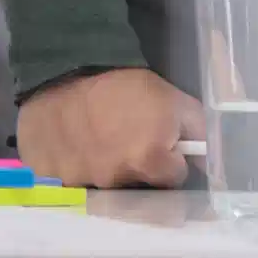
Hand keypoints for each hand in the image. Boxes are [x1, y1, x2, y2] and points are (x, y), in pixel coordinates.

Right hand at [15, 67, 202, 186]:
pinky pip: (67, 186)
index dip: (170, 160)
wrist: (65, 68)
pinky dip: (73, 171)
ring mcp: (79, 181)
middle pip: (138, 188)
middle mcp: (115, 178)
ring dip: (104, 170)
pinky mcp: (50, 177)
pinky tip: (73, 149)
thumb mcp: (173, 99)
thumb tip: (207, 159)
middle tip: (125, 140)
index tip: (158, 144)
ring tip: (96, 142)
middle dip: (137, 169)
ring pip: (102, 188)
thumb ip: (198, 131)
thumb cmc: (122, 84)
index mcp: (150, 160)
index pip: (174, 178)